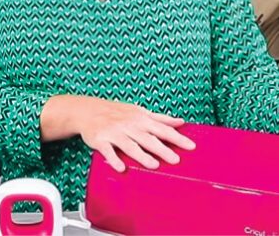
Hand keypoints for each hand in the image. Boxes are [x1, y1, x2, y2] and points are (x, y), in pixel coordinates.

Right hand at [78, 97, 195, 171]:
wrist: (88, 110)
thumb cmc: (117, 112)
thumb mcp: (139, 111)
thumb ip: (160, 118)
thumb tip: (180, 122)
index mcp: (140, 118)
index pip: (162, 128)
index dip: (176, 137)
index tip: (190, 146)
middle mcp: (129, 125)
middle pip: (147, 138)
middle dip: (162, 149)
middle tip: (175, 160)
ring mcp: (114, 132)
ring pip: (129, 144)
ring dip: (141, 155)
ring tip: (153, 165)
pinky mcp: (100, 140)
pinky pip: (108, 151)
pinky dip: (114, 159)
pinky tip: (121, 167)